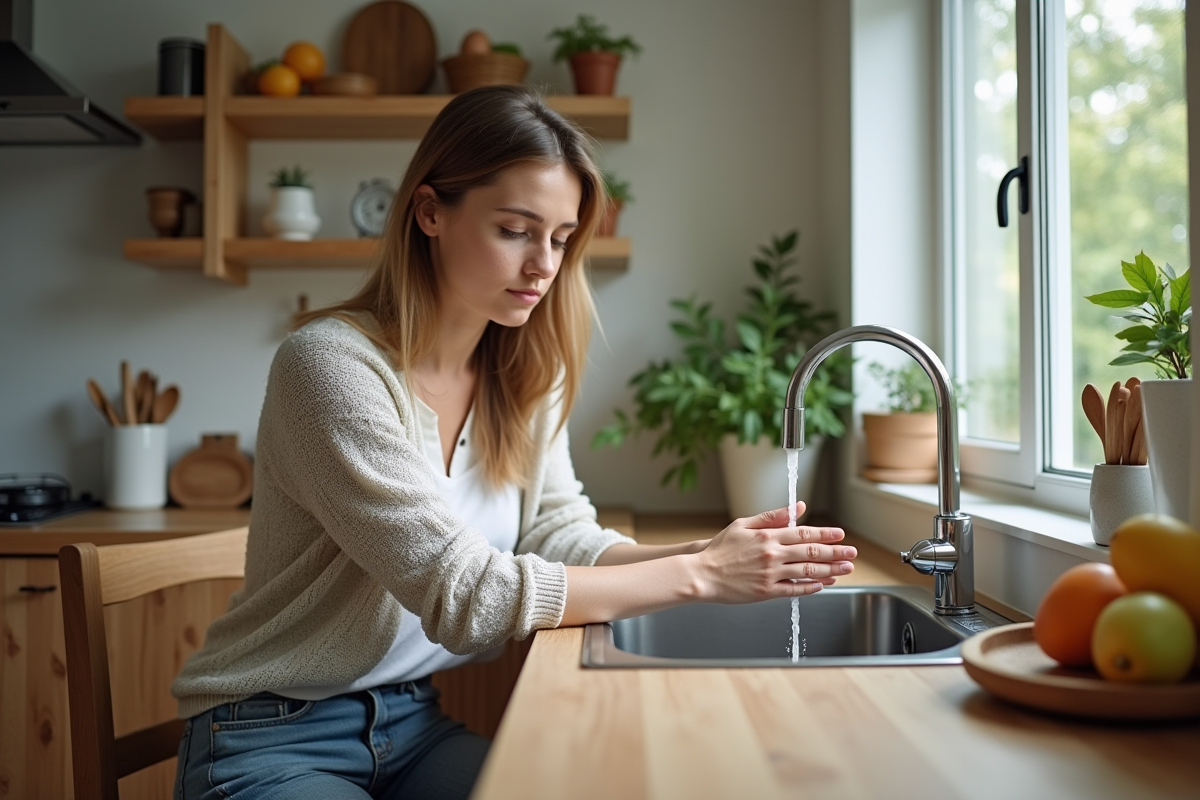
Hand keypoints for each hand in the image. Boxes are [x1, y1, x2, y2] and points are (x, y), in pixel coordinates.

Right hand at [693, 502, 855, 602]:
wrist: (702, 574)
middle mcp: (773, 555)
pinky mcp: (766, 592)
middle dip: (835, 552)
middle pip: (811, 553)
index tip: (840, 534)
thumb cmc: (720, 549)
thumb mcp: (743, 524)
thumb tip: (797, 507)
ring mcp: (771, 574)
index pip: (804, 533)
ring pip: (807, 572)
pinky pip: (794, 590)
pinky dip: (811, 588)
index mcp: (768, 536)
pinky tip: (823, 585)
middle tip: (851, 553)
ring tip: (845, 569)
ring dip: (830, 570)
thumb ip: (772, 516)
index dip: (825, 534)